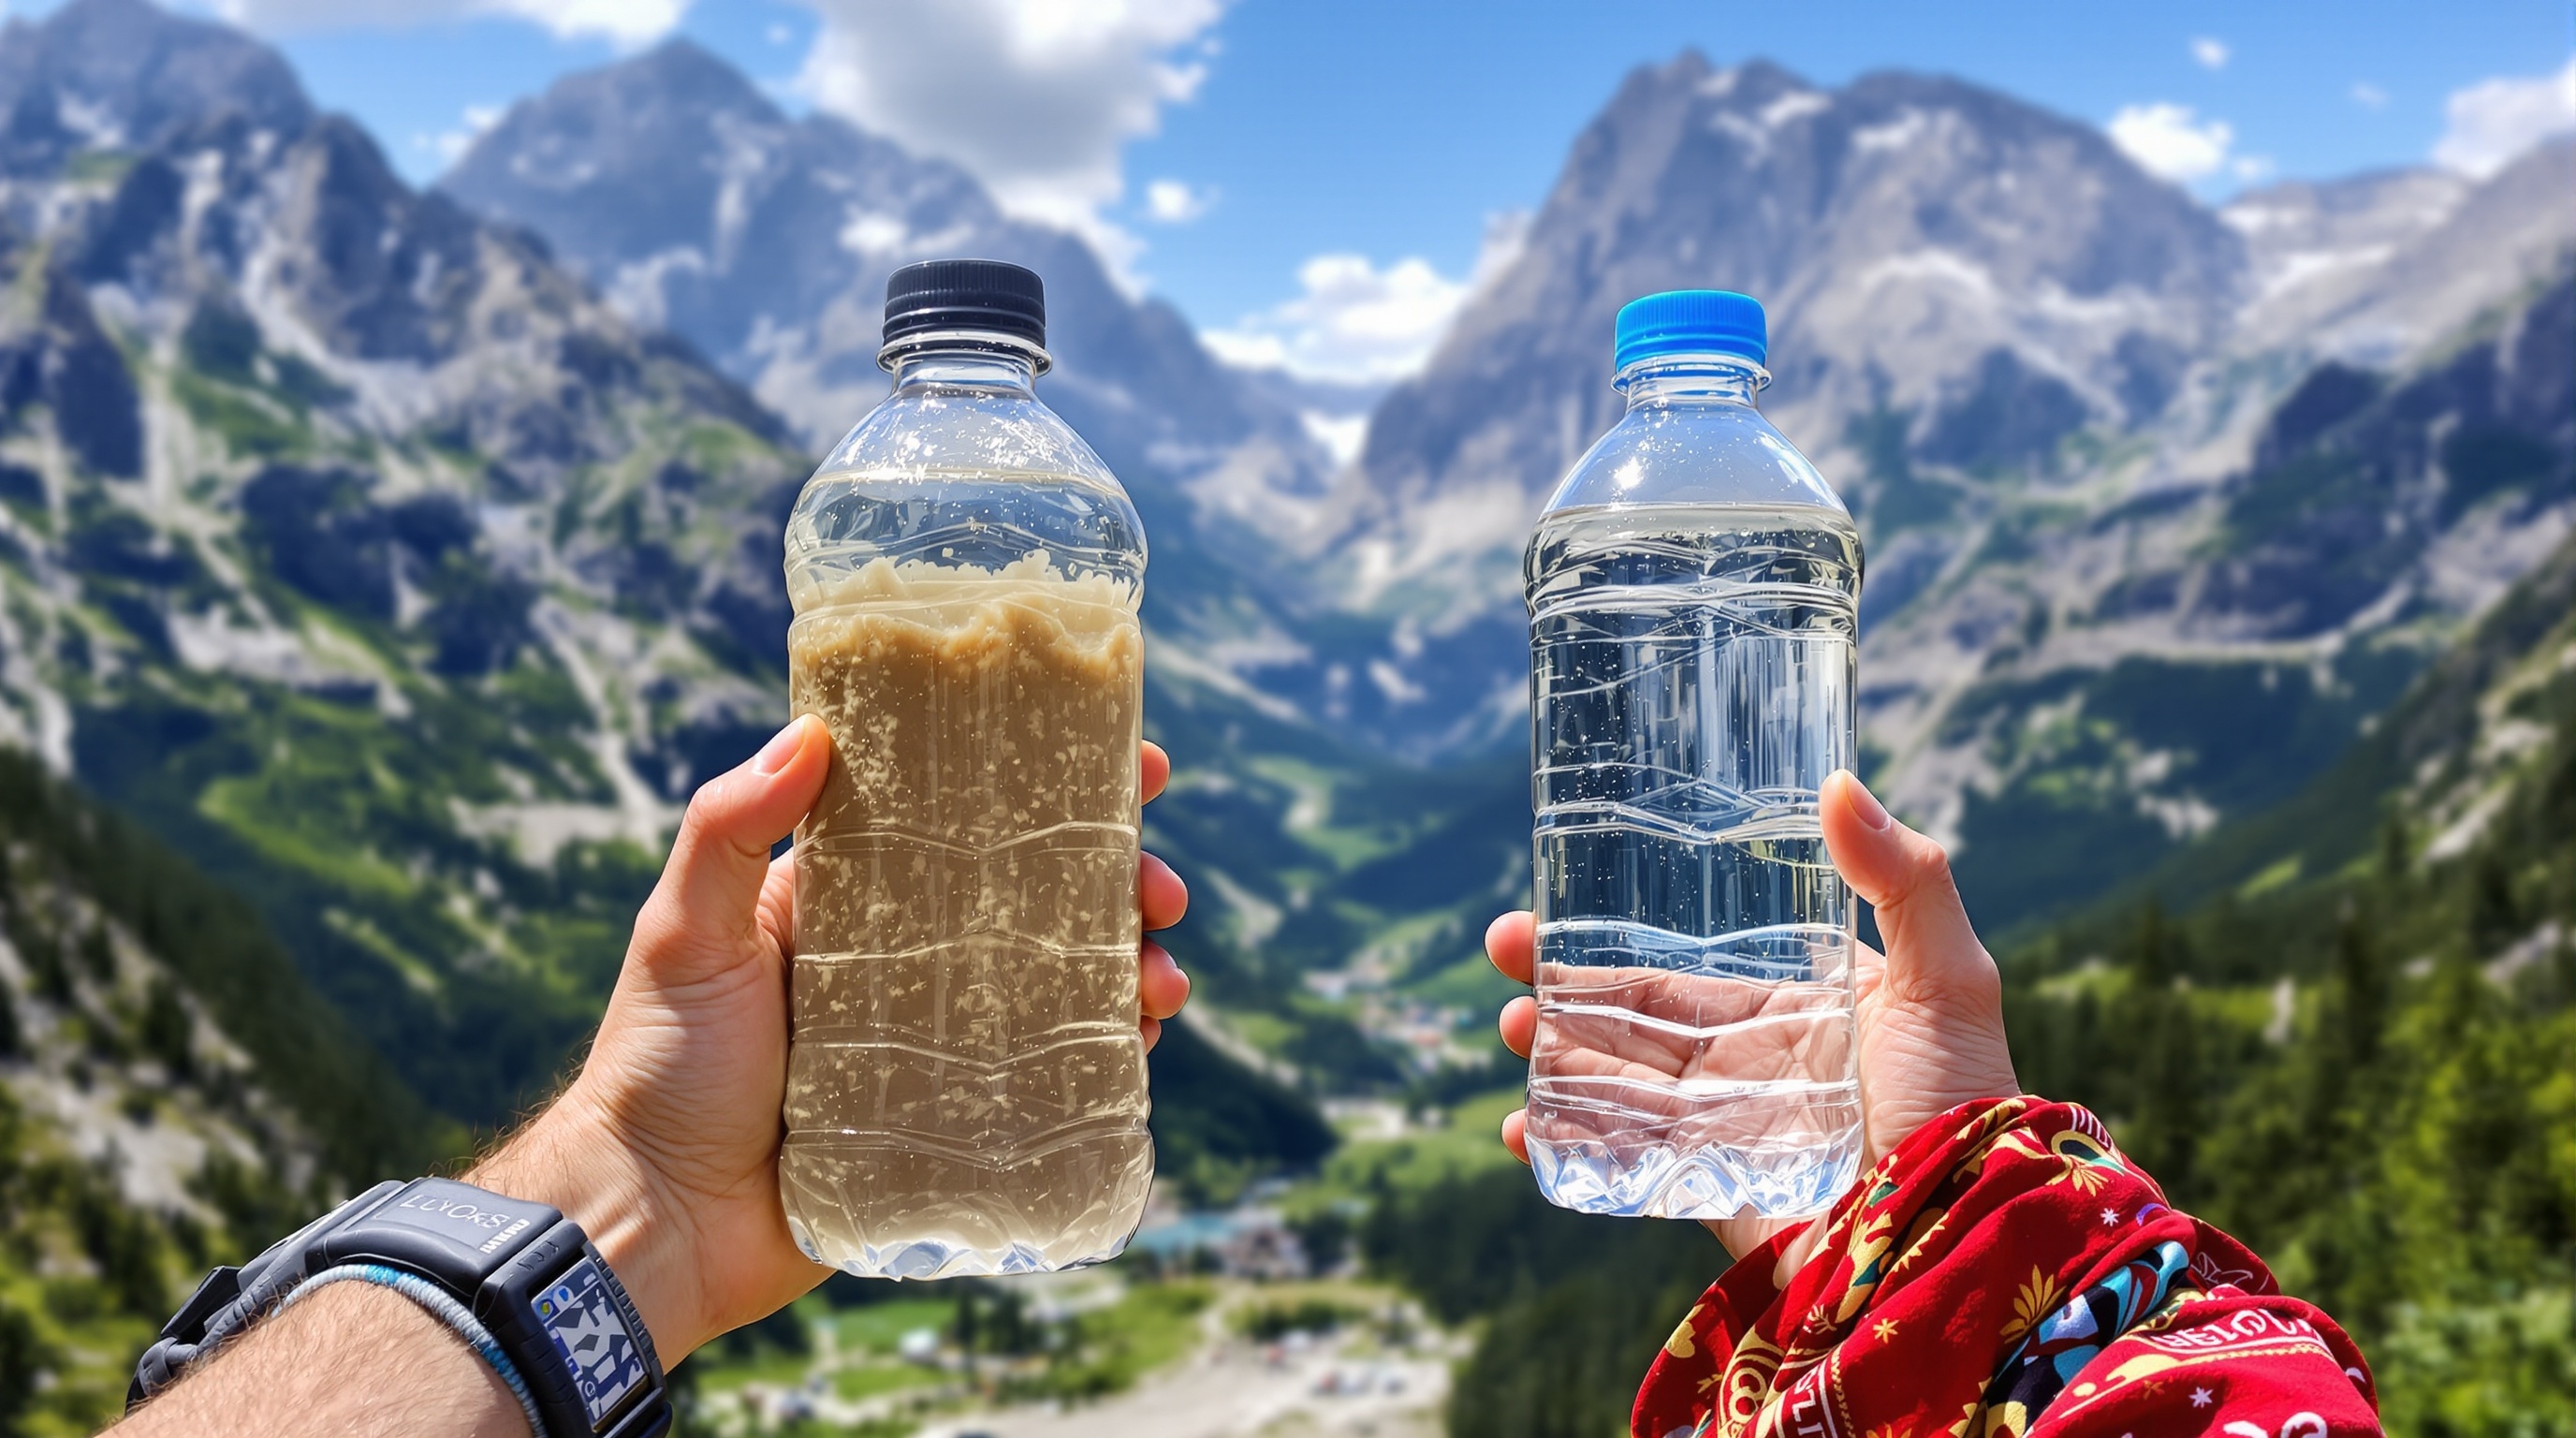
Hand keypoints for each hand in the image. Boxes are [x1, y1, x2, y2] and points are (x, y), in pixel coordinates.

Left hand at [473, 719, 1191, 1359]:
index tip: (1140, 768)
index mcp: (856, 897)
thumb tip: (811, 729)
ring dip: (1133, 968)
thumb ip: (728, 826)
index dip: (1061, 786)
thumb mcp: (686, 932)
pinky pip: (1056, 1075)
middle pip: (1045, 898)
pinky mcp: (959, 1118)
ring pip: (1067, 983)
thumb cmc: (659, 1067)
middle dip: (1123, 882)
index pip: (974, 817)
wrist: (658, 1220)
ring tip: (1161, 983)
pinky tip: (1143, 1044)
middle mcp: (909, 959)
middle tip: (1163, 891)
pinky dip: (1113, 1052)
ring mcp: (942, 1039)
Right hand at [1486, 769, 2016, 1275]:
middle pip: (1634, 1018)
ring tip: (1509, 1025)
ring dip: (1552, 1051)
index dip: (1622, 940)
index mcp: (1798, 1011)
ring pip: (1614, 1081)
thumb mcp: (1949, 980)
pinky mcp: (1708, 1191)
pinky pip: (1621, 1161)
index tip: (1558, 903)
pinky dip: (1565, 1142)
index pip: (1692, 968)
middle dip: (1563, 987)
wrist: (1954, 1241)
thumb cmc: (1959, 1104)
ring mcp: (1725, 1132)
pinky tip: (1521, 1124)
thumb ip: (1908, 881)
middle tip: (1504, 950)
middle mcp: (1753, 1067)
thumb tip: (1840, 783)